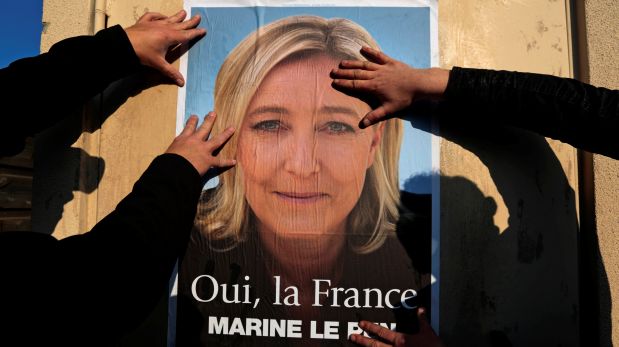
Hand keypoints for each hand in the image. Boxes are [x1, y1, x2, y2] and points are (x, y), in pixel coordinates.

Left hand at [125, 10, 205, 85]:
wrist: (124, 44)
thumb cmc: (142, 53)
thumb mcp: (158, 64)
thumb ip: (170, 72)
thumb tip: (182, 83)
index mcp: (169, 37)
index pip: (186, 35)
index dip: (195, 33)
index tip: (203, 30)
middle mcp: (164, 28)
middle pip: (180, 24)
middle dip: (190, 22)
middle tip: (198, 16)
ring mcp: (154, 23)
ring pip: (169, 19)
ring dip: (177, 16)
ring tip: (183, 12)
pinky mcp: (144, 22)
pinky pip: (153, 16)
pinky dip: (159, 15)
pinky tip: (162, 16)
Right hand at [166, 112, 235, 175]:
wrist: (174, 170)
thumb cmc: (167, 163)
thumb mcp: (168, 153)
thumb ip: (173, 152)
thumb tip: (170, 158)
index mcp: (183, 139)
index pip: (188, 128)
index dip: (192, 121)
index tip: (195, 116)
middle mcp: (195, 142)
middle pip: (204, 128)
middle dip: (209, 120)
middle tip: (213, 113)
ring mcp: (203, 150)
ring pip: (217, 140)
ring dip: (225, 134)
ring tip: (232, 128)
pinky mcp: (209, 161)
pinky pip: (220, 162)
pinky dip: (227, 162)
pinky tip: (234, 161)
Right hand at [331, 47, 448, 127]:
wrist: (419, 84)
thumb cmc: (404, 98)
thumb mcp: (389, 109)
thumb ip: (375, 116)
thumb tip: (362, 125)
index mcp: (373, 87)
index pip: (355, 85)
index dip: (343, 83)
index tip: (334, 82)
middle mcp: (375, 76)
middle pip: (356, 74)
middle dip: (343, 73)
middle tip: (332, 71)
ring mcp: (382, 68)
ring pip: (364, 65)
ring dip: (352, 63)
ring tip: (342, 62)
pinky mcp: (390, 62)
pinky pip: (378, 56)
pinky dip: (370, 52)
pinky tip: (363, 48)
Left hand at [349, 307, 444, 346]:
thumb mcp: (429, 333)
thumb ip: (422, 321)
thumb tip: (420, 309)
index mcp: (402, 340)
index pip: (382, 332)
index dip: (370, 327)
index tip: (361, 324)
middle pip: (375, 345)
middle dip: (362, 340)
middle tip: (352, 336)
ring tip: (356, 345)